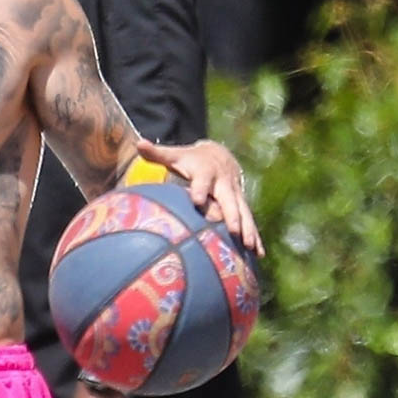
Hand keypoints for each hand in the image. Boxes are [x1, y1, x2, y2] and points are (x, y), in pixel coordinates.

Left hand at [136, 137, 264, 256]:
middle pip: (228, 200)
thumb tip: (139, 144)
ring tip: (250, 247)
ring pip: (243, 212)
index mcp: (205, 172)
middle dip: (232, 215)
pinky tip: (259, 254)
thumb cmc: (190, 159)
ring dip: (248, 229)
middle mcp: (223, 184)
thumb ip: (157, 153)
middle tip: (233, 231)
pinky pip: (249, 221)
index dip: (200, 189)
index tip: (197, 201)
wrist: (219, 154)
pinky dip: (255, 236)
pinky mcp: (241, 204)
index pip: (202, 181)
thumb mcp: (175, 155)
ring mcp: (235, 194)